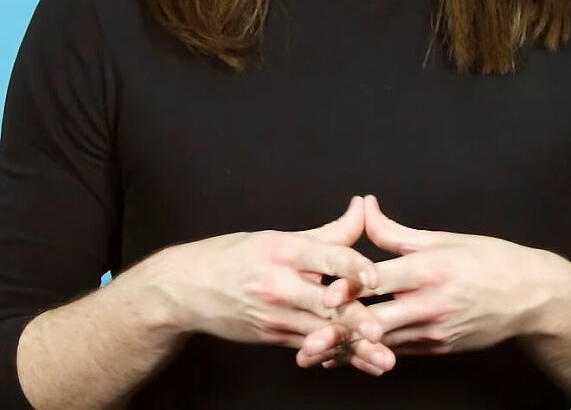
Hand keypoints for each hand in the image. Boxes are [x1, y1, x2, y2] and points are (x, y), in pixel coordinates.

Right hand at [141, 196, 381, 350]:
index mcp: (283, 250)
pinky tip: (359, 363)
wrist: (187, 289)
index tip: (373, 278)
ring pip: (321, 332)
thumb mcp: (278, 237)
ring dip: (354, 347)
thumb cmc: (236, 256)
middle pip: (323, 301)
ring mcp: (274, 315)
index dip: (351, 265)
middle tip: (381, 330)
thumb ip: (327, 231)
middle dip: (354, 319)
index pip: (323, 255)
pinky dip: (335, 354)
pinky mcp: (272, 337)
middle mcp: (279, 284)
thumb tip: (362, 208)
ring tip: (382, 358)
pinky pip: (309, 346)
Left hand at [297, 194, 558, 371]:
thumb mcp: (442, 238)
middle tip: (307, 338)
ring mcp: (435, 331)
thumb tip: (363, 206)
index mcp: (430, 270)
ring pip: (384, 344)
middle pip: (377, 322)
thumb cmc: (487, 258)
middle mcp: (431, 304)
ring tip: (314, 354)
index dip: (349, 288)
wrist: (530, 296)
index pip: (382, 281)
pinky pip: (399, 352)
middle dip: (341, 332)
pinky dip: (371, 354)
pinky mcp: (439, 348)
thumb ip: (395, 232)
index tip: (322, 294)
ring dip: (349, 349)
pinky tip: (345, 357)